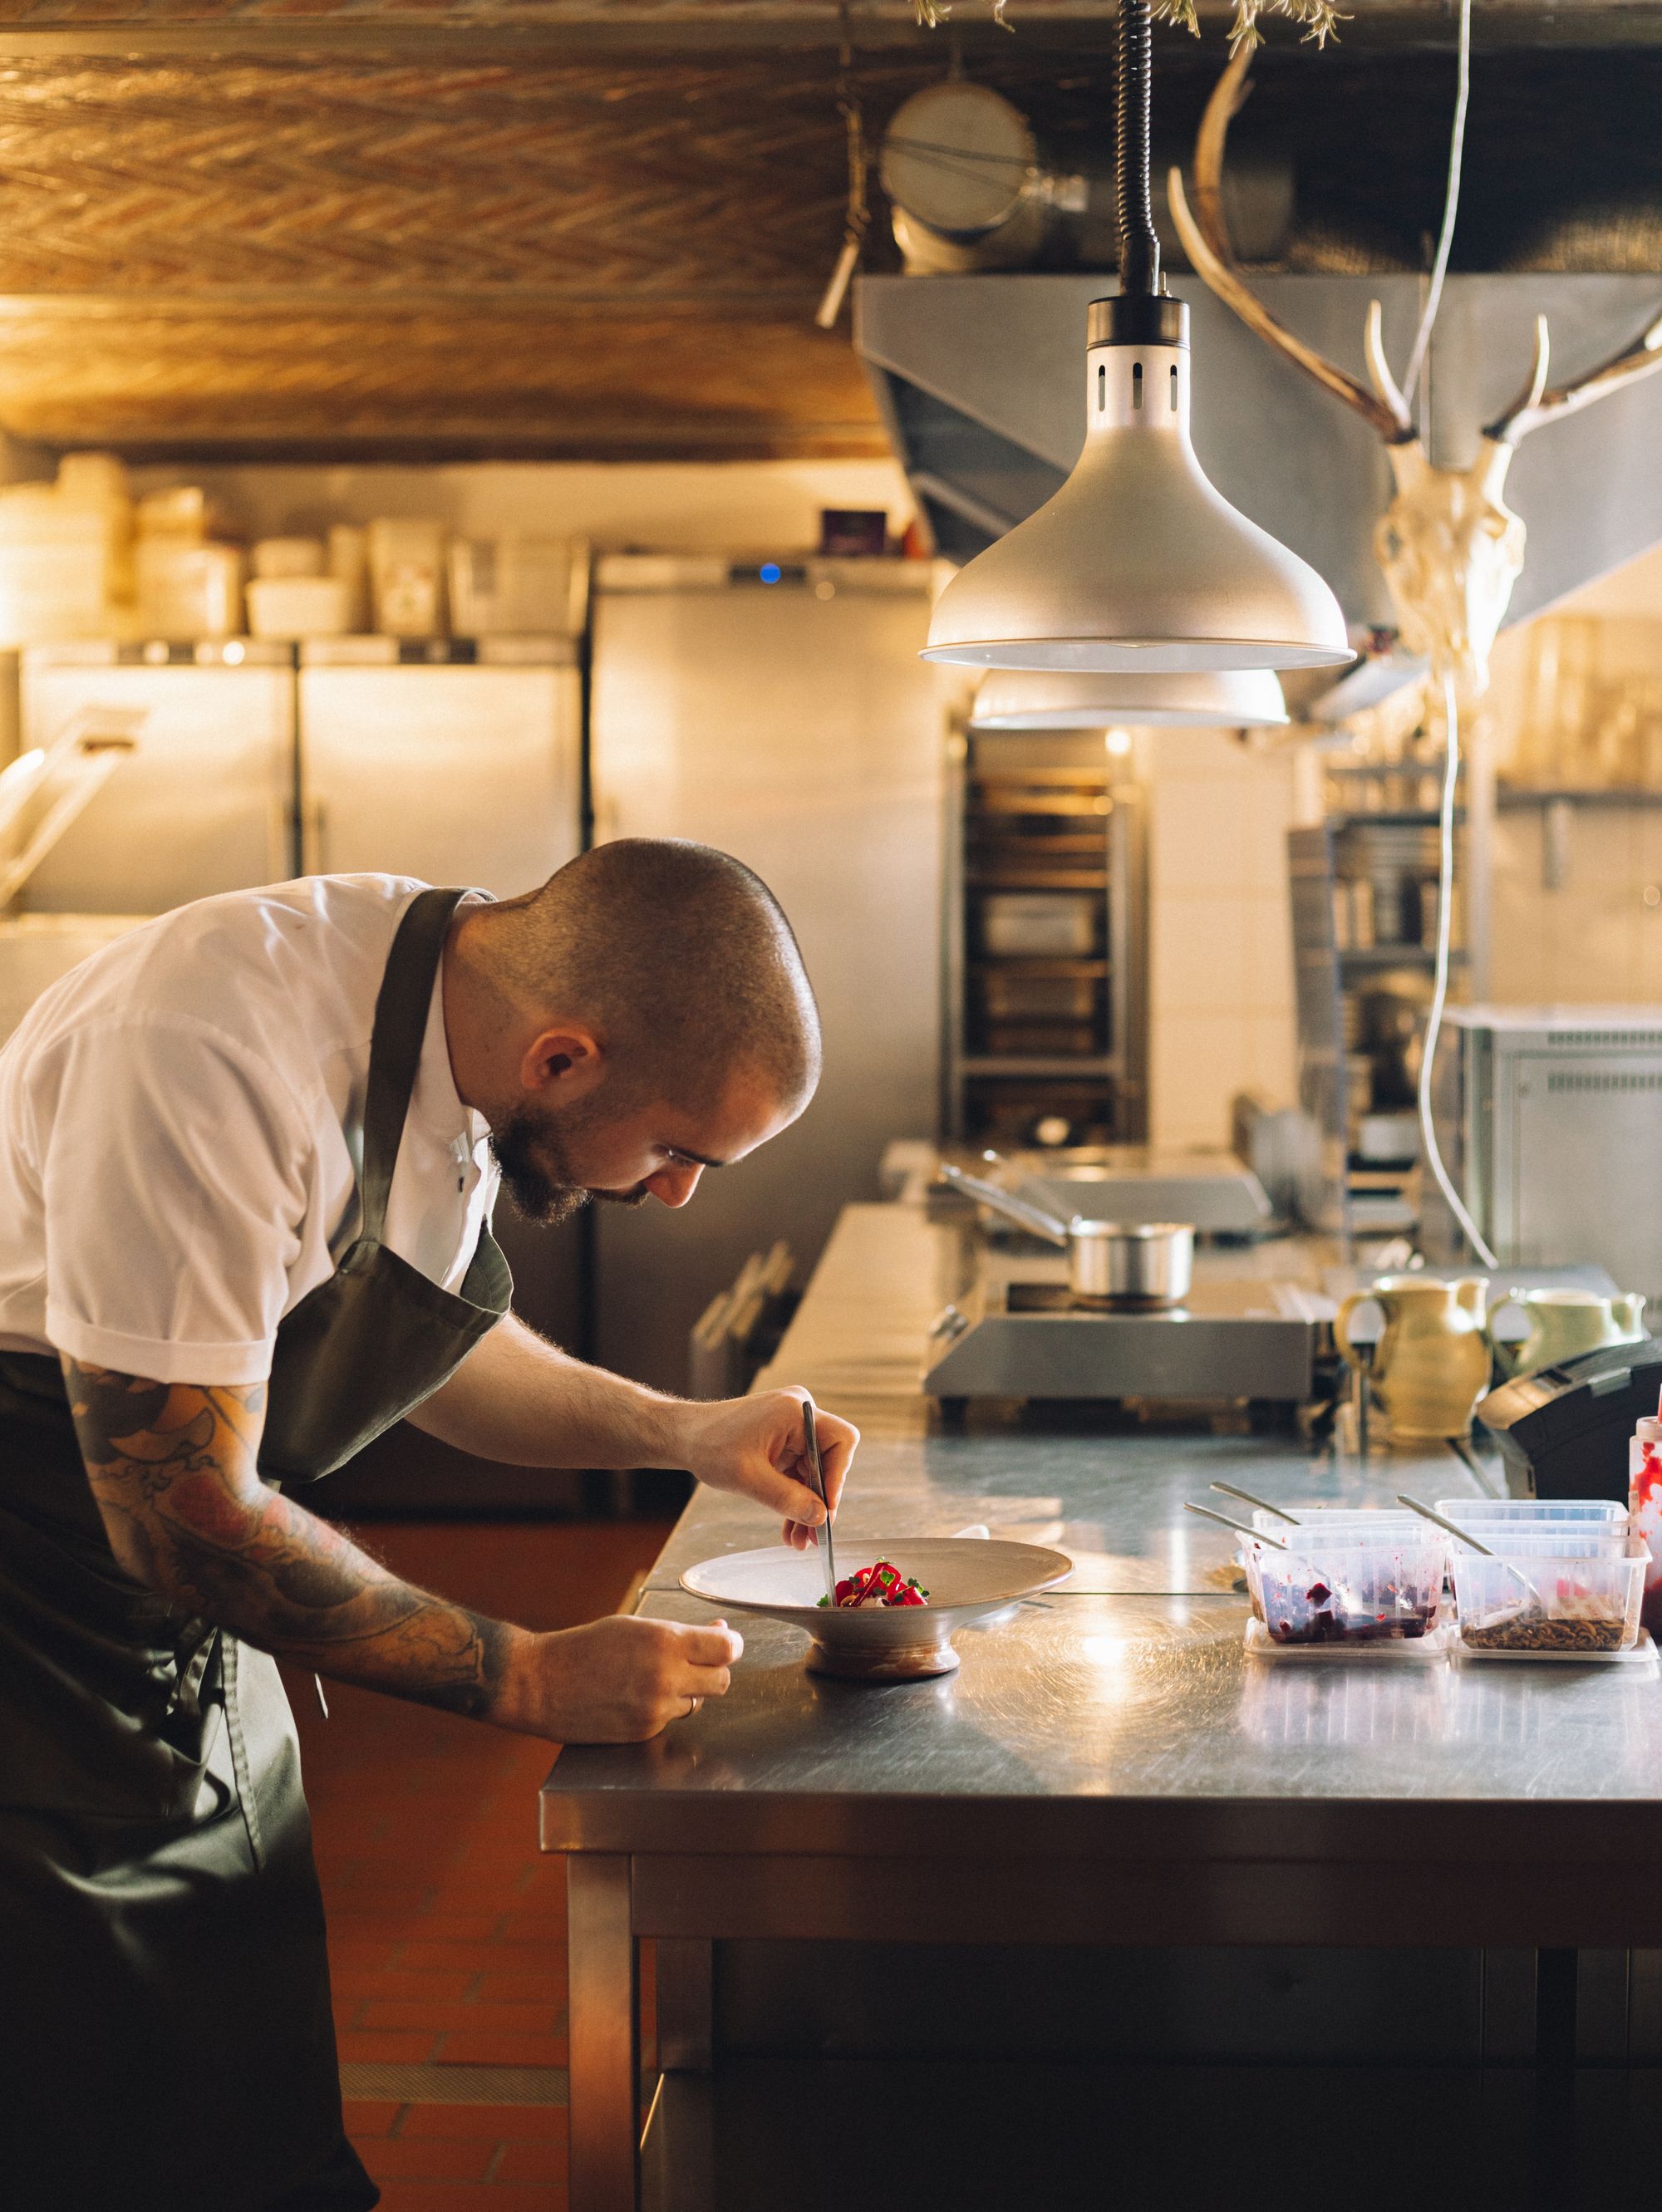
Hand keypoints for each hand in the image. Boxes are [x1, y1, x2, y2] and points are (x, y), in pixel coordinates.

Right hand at [495, 1615, 741, 1742]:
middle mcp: (665, 1677)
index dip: (730, 1646)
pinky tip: (636, 1697)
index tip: (726, 1645)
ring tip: (652, 1678)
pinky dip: (663, 1709)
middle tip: (696, 1663)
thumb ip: (680, 1634)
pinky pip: (672, 1720)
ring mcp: (655, 1709)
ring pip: (698, 1703)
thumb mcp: (634, 1626)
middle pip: (722, 1681)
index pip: (727, 1649)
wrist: (540, 1684)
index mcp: (664, 1641)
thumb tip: (720, 1634)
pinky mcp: (644, 1732)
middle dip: (713, 1671)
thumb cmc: (584, 1648)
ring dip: (686, 1692)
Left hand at [675, 1388, 859, 1550]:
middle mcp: (799, 1415)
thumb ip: (787, 1499)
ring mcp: (793, 1428)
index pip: (840, 1441)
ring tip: (798, 1541)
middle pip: (829, 1461)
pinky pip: (799, 1473)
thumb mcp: (749, 1478)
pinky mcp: (784, 1442)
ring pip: (814, 1473)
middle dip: (819, 1501)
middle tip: (814, 1537)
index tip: (825, 1509)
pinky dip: (794, 1498)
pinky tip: (790, 1527)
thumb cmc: (711, 1447)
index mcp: (795, 1412)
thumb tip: (821, 1518)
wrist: (685, 1437)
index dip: (838, 1477)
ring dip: (806, 1506)